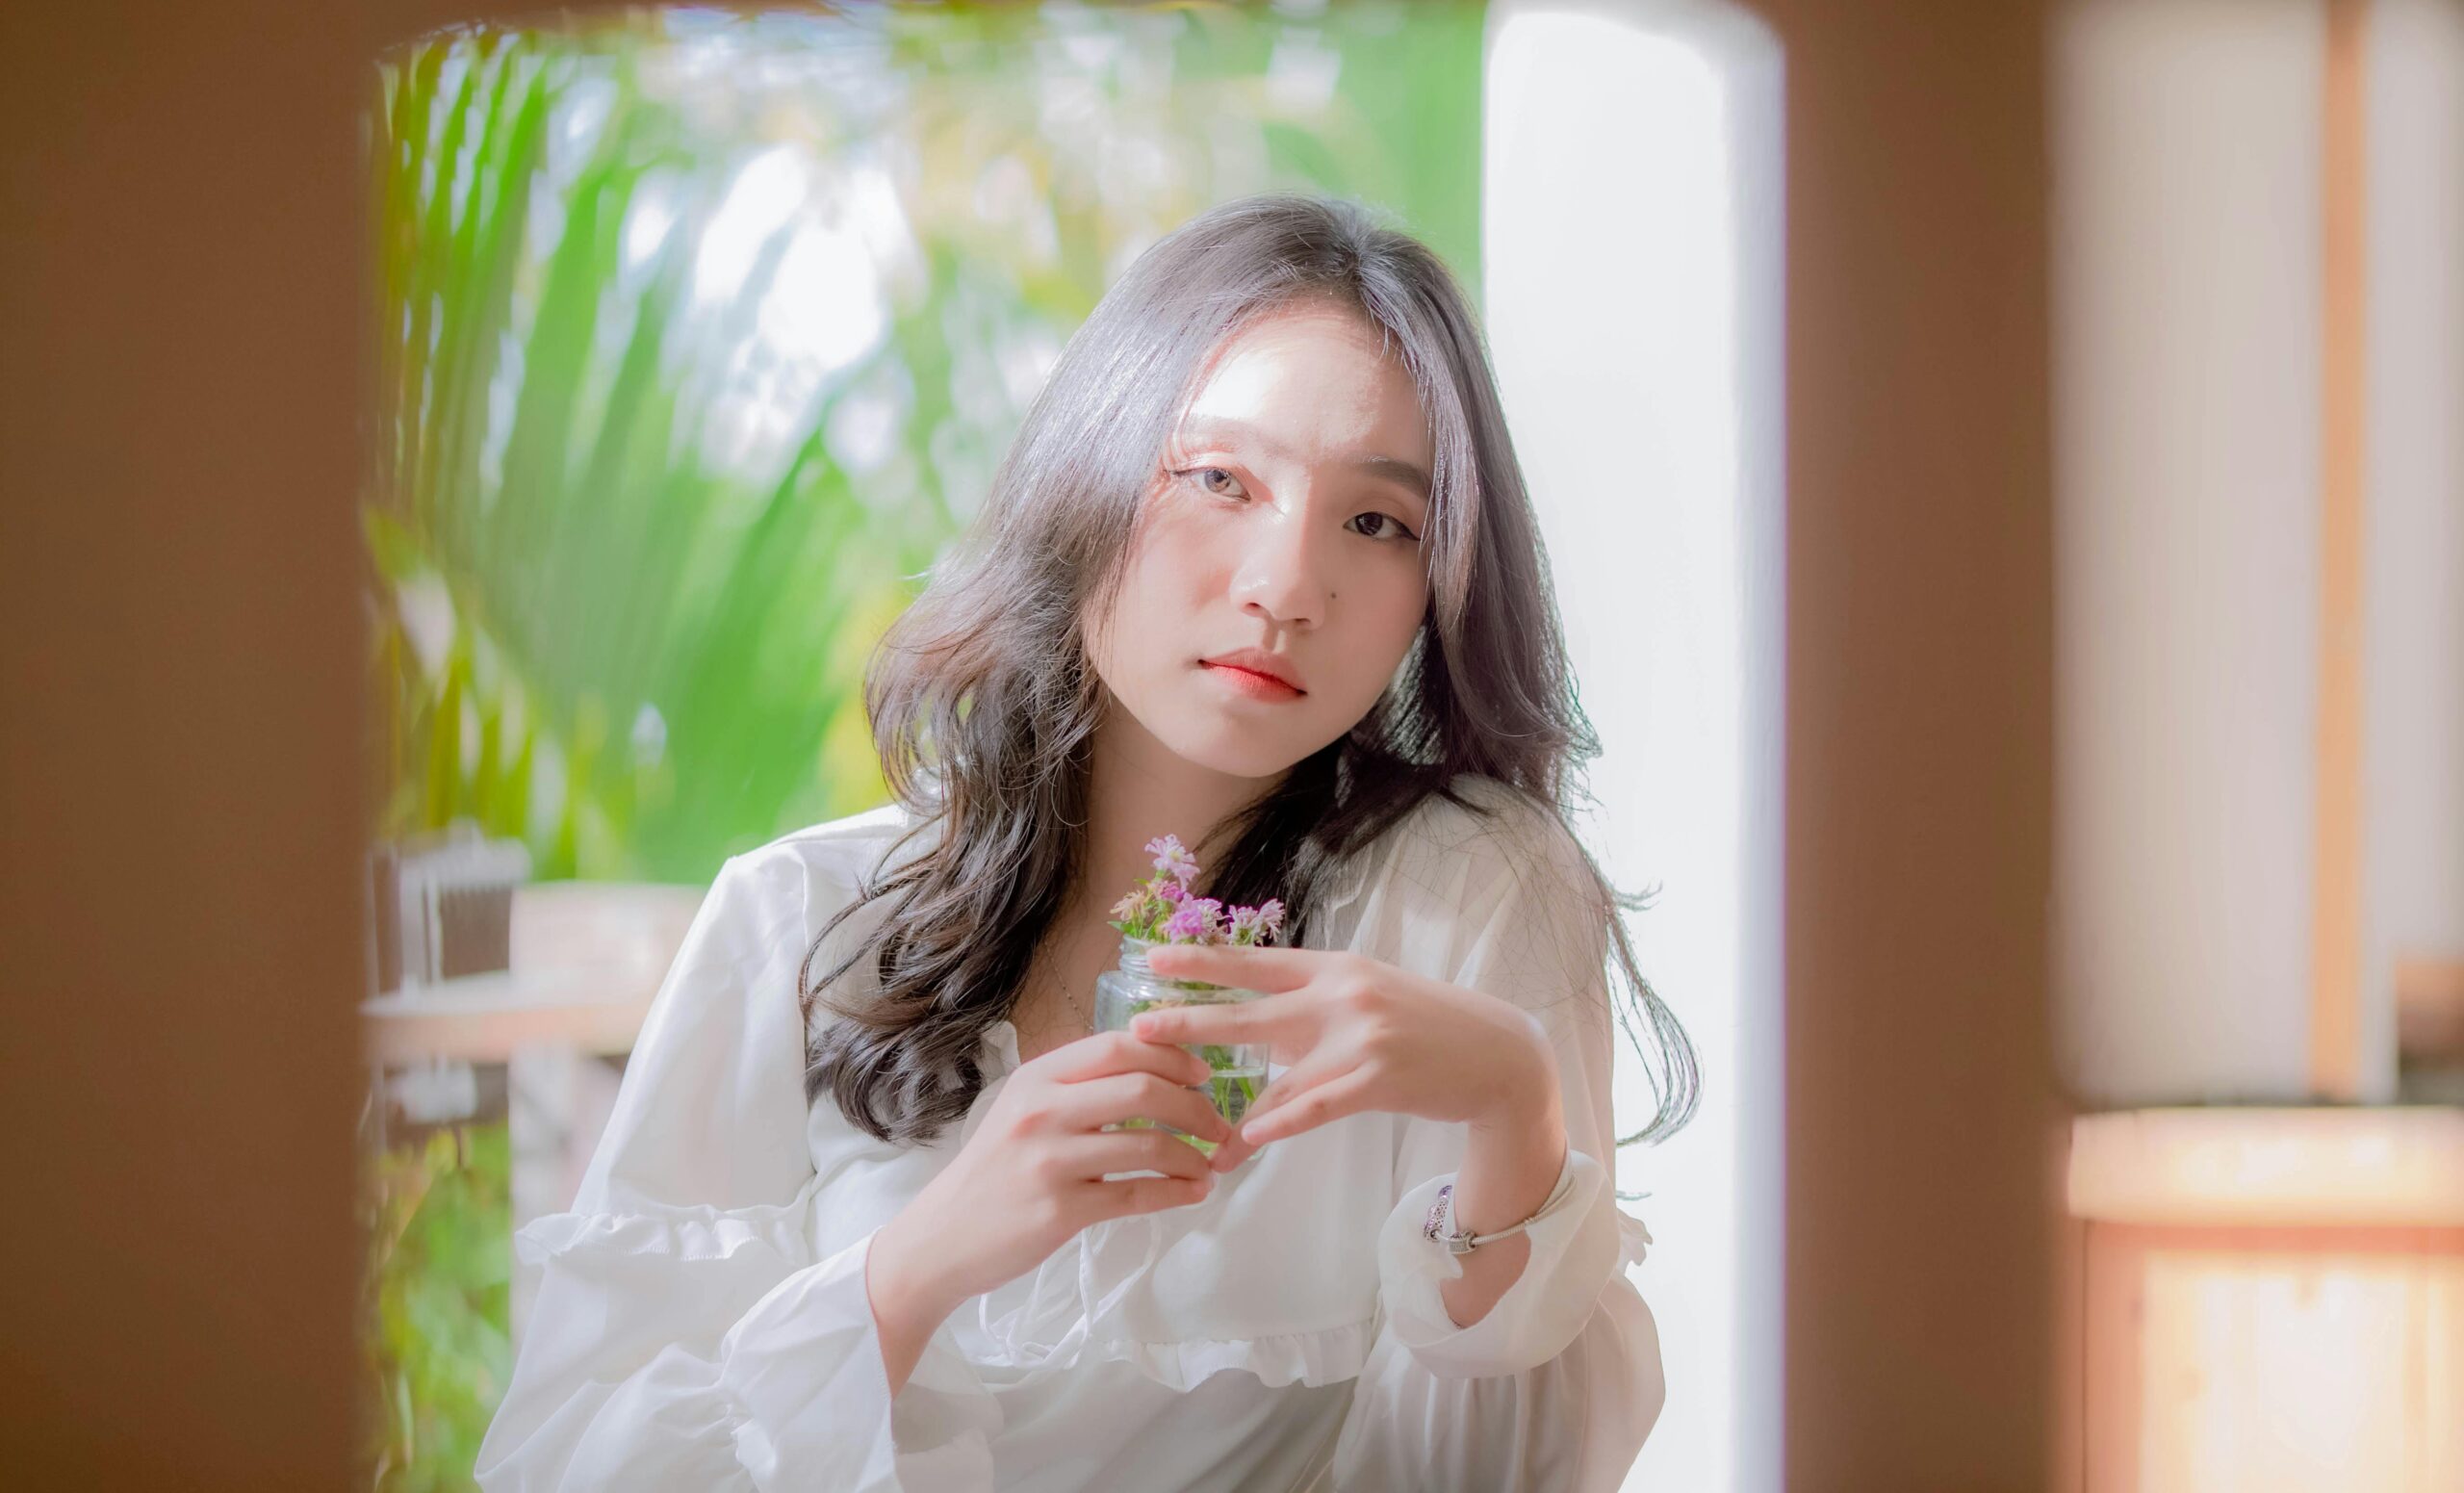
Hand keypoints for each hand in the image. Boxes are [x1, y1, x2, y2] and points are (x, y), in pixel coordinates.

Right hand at [875, 1030, 1232, 1315]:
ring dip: (1193, 1155)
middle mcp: (1042, 1112)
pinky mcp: (1060, 1211)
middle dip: (1195, 1106)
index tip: (1203, 1074)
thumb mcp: (1022, 1112)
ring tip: (1209, 1164)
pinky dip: (1176, 1192)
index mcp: (1036, 1078)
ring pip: (1148, 1145)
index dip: (1171, 1055)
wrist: (940, 1240)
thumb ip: (1076, 1088)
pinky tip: (1193, 1191)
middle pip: (1142, 1090)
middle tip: (1218, 1124)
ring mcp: (1050, 1162)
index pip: (1117, 1046)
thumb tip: (1153, 1072)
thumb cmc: (992, 1173)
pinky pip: (1137, 1196)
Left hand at [1130, 943, 1559, 1174]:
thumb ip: (1314, 1006)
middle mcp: (1342, 994)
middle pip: (1252, 1009)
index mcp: (1335, 968)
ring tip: (1196, 1136)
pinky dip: (1283, 1121)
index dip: (1203, 961)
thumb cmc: (1427, 1025)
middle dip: (1191, 1020)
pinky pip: (1318, 1104)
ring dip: (1234, 1109)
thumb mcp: (1368, 996)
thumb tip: (1261, 1026)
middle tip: (1139, 1028)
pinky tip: (1250, 1137)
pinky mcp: (1379, 1078)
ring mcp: (1361, 1036)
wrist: (1498, 1054)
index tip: (1153, 959)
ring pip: (1280, 1074)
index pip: (1256, 962)